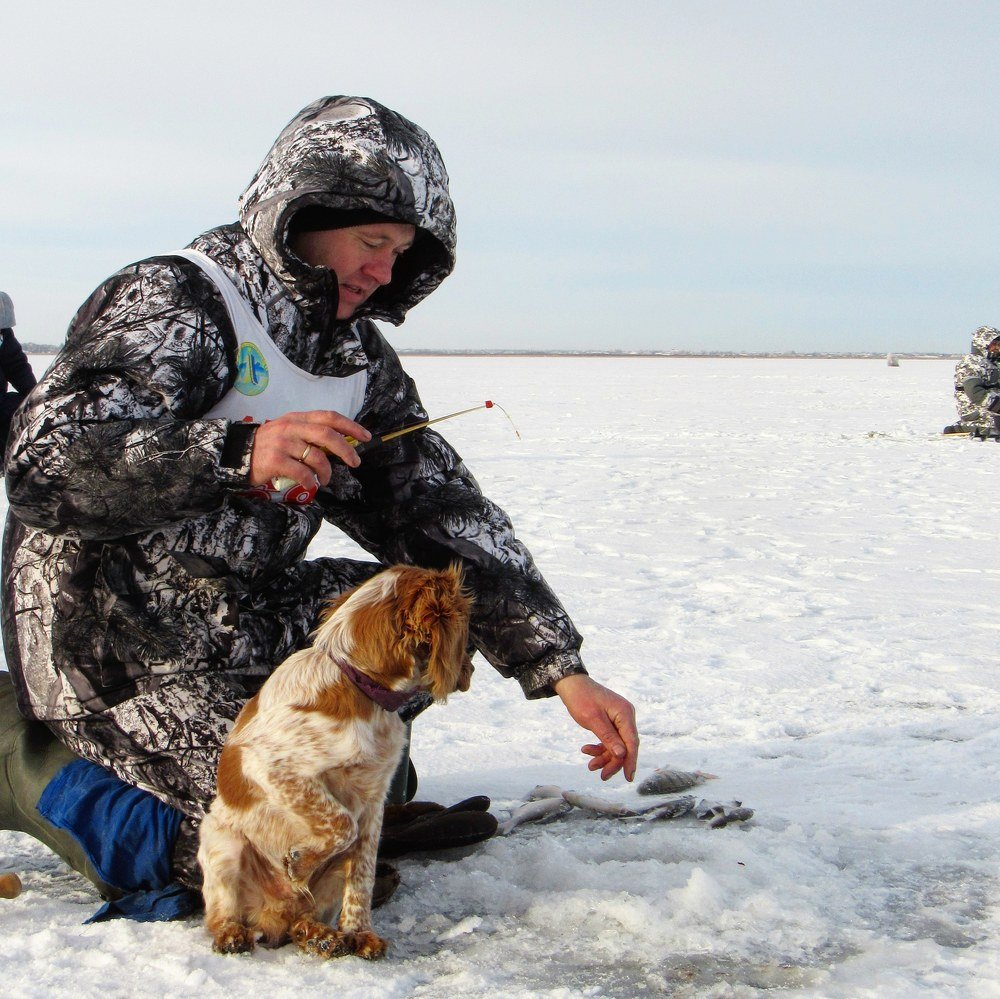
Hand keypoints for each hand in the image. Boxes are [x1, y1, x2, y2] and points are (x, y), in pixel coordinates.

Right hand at [248, 410, 371, 488]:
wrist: (237, 454)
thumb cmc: (268, 445)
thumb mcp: (288, 431)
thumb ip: (310, 433)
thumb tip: (339, 445)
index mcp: (297, 418)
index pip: (328, 416)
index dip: (350, 425)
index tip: (365, 436)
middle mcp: (290, 427)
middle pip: (326, 435)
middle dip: (346, 449)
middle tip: (355, 462)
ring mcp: (282, 443)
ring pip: (316, 457)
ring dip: (327, 471)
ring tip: (326, 479)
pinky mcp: (275, 460)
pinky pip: (302, 472)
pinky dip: (311, 480)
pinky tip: (311, 484)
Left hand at [553, 674, 638, 780]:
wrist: (571, 684)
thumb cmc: (581, 698)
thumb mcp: (593, 720)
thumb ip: (608, 738)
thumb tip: (623, 755)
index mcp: (624, 714)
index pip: (632, 742)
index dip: (630, 761)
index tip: (628, 778)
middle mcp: (625, 716)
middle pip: (625, 746)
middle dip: (613, 762)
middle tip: (601, 776)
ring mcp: (619, 719)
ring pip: (616, 746)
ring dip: (604, 756)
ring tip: (590, 765)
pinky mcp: (611, 722)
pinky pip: (610, 740)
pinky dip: (600, 748)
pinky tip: (587, 750)